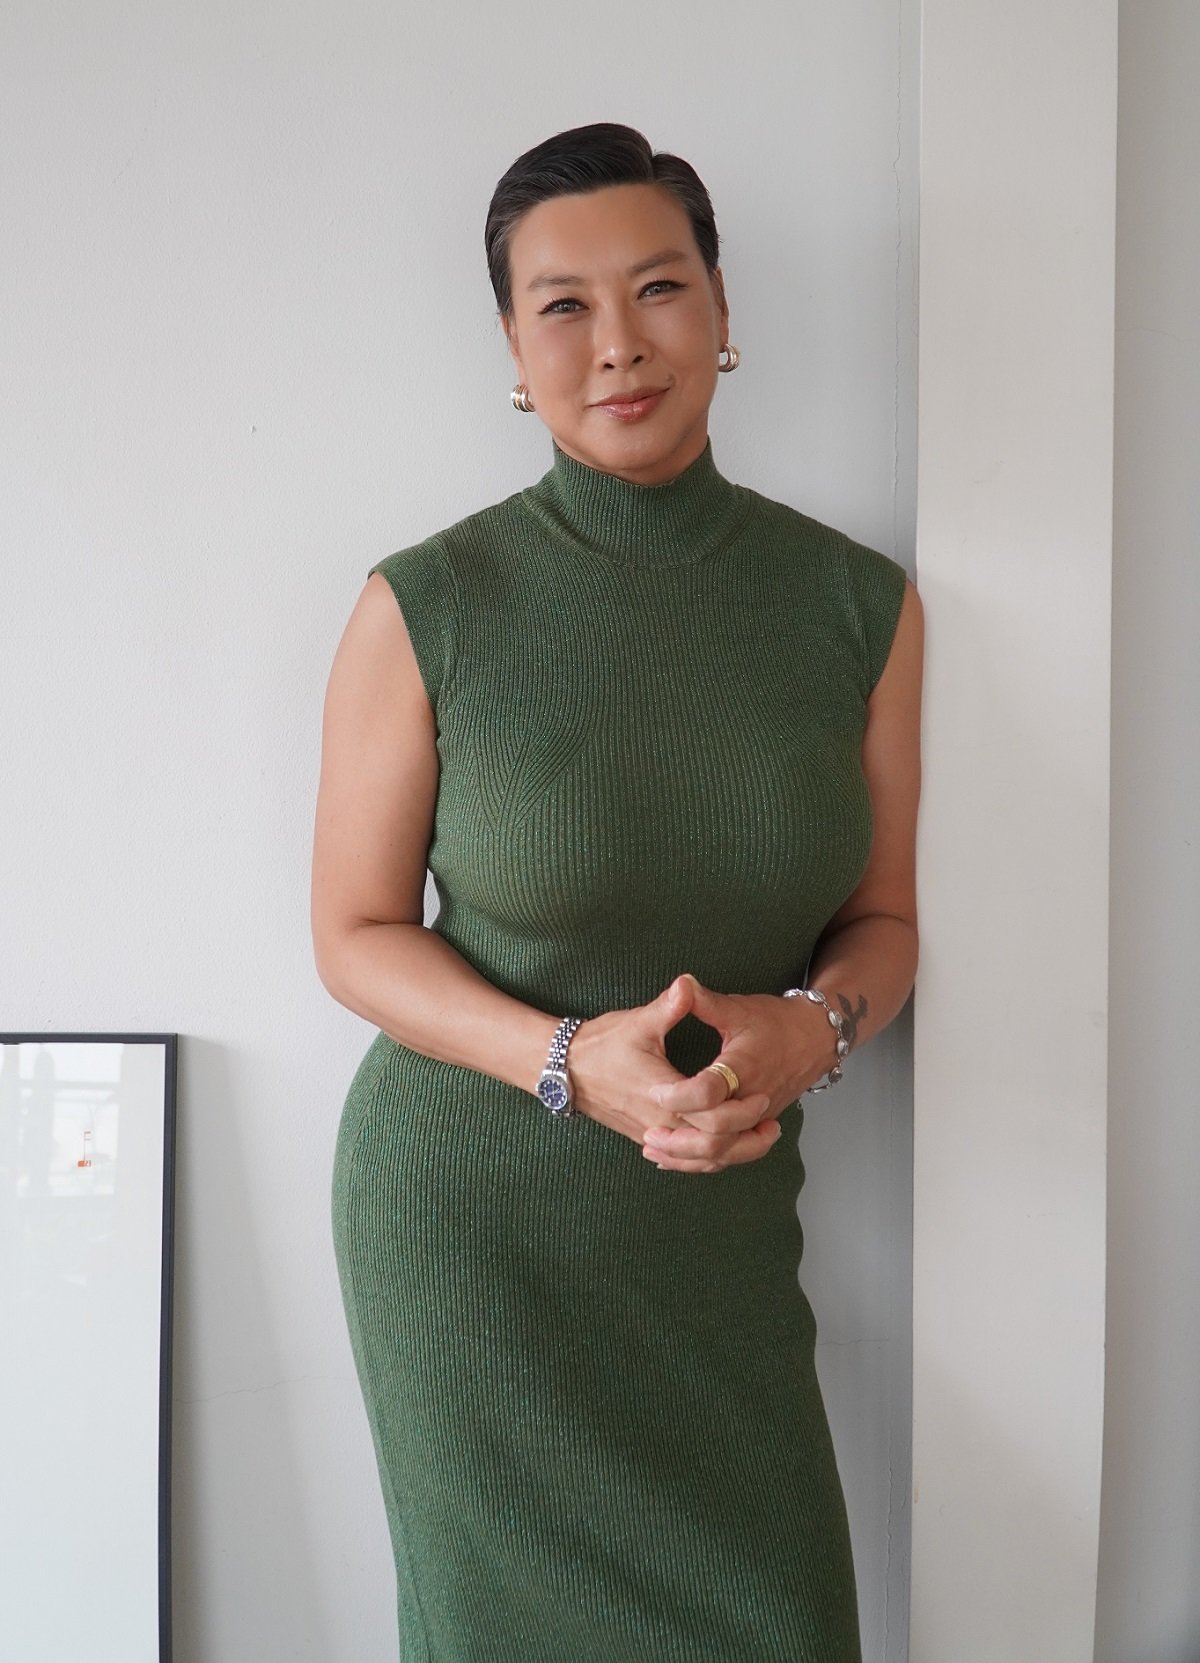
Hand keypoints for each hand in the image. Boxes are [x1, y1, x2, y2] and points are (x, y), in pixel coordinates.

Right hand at [568, 975, 778, 1172]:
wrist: (566, 1069)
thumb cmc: (602, 1045)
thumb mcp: (638, 1022)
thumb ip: (668, 1007)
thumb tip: (687, 984)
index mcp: (663, 1096)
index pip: (713, 1118)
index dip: (742, 1110)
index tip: (762, 1096)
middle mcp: (661, 1123)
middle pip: (715, 1147)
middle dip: (748, 1138)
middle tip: (771, 1119)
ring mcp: (653, 1135)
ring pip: (701, 1160)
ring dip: (735, 1154)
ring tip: (761, 1137)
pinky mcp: (648, 1138)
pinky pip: (686, 1160)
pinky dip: (710, 1159)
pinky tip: (727, 1148)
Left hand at [640, 974, 838, 1173]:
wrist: (814, 1039)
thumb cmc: (775, 1022)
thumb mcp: (738, 1008)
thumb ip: (705, 1003)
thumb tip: (681, 984)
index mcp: (745, 1066)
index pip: (710, 1091)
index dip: (680, 1095)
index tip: (654, 1090)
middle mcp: (753, 1098)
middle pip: (717, 1133)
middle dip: (680, 1138)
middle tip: (649, 1133)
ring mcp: (757, 1117)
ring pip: (724, 1152)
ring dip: (689, 1156)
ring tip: (655, 1149)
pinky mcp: (757, 1126)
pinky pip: (731, 1153)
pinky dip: (703, 1159)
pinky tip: (676, 1157)